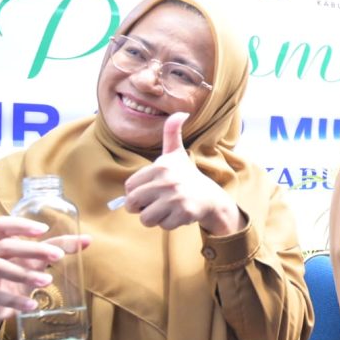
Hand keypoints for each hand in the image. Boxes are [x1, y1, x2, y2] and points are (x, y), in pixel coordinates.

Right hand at [0, 216, 89, 339]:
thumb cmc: (14, 273)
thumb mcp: (33, 260)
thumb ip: (56, 248)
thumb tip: (87, 240)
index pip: (2, 225)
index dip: (21, 225)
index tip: (44, 229)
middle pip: (5, 246)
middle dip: (33, 250)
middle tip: (57, 256)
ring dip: (25, 274)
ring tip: (48, 281)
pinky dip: (15, 300)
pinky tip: (32, 305)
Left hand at [123, 112, 242, 234]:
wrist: (210, 197)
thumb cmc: (186, 176)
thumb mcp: (176, 154)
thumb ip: (171, 133)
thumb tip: (180, 112)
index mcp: (160, 167)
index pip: (129, 188)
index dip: (135, 193)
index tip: (149, 191)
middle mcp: (167, 181)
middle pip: (133, 204)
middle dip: (141, 207)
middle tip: (155, 203)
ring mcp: (176, 198)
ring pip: (145, 218)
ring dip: (154, 218)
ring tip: (166, 209)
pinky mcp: (183, 213)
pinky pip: (162, 226)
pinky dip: (168, 224)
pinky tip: (177, 215)